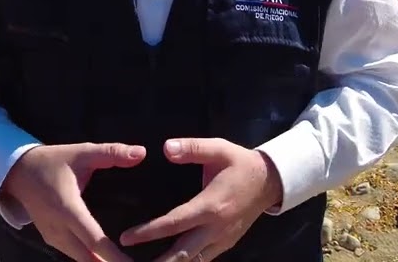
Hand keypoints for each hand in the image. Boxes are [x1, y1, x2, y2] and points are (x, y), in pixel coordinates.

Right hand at [0, 142, 145, 261]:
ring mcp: (53, 238)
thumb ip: (111, 153)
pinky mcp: (51, 240)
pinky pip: (74, 256)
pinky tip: (107, 260)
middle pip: (88, 258)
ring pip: (81, 260)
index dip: (114, 256)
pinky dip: (91, 260)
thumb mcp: (82, 152)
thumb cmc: (53, 162)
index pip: (94, 240)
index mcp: (67, 208)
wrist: (18, 172)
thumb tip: (141, 153)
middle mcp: (58, 229)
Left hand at [119, 138, 283, 261]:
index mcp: (211, 206)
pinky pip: (202, 260)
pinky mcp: (226, 244)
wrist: (270, 181)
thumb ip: (192, 147)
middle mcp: (216, 229)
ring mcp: (222, 240)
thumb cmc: (240, 163)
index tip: (126, 238)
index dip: (149, 232)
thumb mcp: (219, 148)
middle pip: (182, 254)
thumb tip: (165, 148)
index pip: (174, 223)